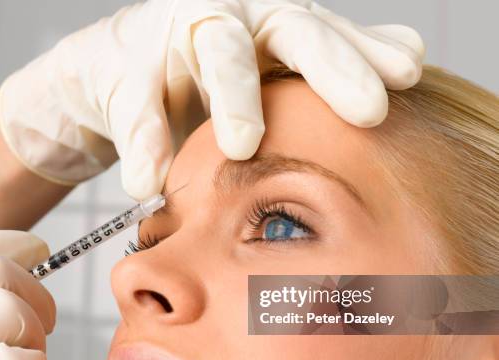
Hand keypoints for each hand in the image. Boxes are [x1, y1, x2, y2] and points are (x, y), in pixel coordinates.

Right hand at [0, 0, 423, 199]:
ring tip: (245, 145)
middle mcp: (229, 20)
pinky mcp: (120, 69)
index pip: (325, 36)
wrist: (107, 73)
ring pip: (215, 54)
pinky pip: (134, 107)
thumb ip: (332, 60)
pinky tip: (147, 181)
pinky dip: (142, 142)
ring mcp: (172, 37)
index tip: (408, 81)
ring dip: (234, 98)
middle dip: (328, 66)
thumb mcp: (265, 69)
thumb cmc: (199, 75)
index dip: (364, 57)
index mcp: (267, 24)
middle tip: (369, 111)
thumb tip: (410, 56)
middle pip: (286, 31)